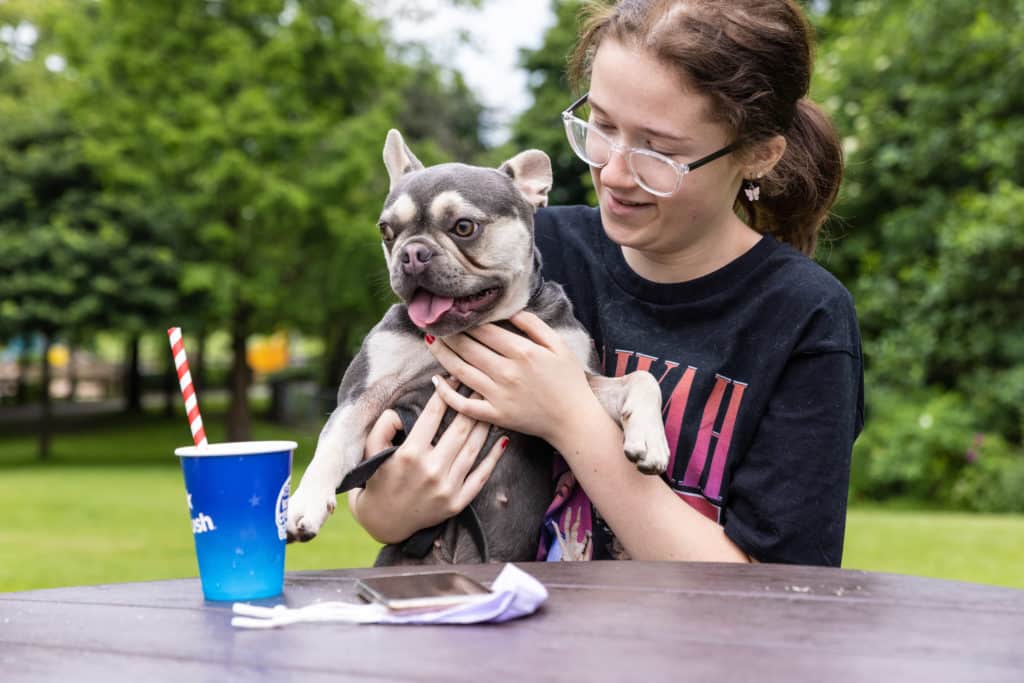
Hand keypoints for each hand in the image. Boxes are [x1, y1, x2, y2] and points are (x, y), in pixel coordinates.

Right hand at [351, 387, 508, 542]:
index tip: (452, 378)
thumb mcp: (371, 449)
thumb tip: (403, 412)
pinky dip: (494, 458)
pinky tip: (503, 440)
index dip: (445, 393)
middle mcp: (431, 470)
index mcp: (410, 453)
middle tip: (479, 385)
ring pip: (473, 449)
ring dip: (485, 424)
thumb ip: (384, 424)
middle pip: (459, 428)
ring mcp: (447, 488)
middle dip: (470, 403)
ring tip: (492, 406)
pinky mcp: (457, 502)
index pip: (433, 415)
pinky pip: (481, 476)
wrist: (385, 520)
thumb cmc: (379, 478)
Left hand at [426, 311, 593, 443]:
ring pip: (461, 371)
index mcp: (522, 352)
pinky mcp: (495, 415)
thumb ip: (534, 326)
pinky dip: (447, 394)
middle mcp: (507, 372)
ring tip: (430, 341)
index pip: (484, 330)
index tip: (454, 311)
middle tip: (435, 322)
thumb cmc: (568, 380)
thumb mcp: (558, 346)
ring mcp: (498, 395)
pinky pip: (464, 405)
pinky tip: (436, 381)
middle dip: (449, 333)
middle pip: (468, 348)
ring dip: (442, 355)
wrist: (574, 420)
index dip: (466, 320)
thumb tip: (509, 312)